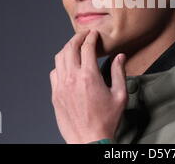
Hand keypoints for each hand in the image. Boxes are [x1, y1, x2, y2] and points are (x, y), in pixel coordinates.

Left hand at [50, 29, 127, 143]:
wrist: (88, 140)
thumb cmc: (105, 121)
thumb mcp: (120, 96)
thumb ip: (119, 73)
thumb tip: (120, 57)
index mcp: (89, 76)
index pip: (87, 47)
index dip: (91, 37)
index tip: (94, 34)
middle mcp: (72, 78)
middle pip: (70, 48)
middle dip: (77, 38)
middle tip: (84, 35)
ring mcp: (61, 86)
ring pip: (59, 58)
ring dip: (67, 48)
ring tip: (75, 47)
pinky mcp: (55, 95)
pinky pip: (54, 72)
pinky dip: (60, 64)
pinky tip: (67, 66)